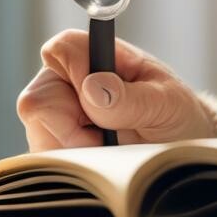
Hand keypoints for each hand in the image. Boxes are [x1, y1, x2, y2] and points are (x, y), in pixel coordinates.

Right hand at [16, 30, 216, 149]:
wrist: (179, 144)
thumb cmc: (174, 113)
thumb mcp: (166, 104)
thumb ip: (132, 98)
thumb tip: (92, 88)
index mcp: (93, 54)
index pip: (58, 50)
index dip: (75, 76)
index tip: (102, 102)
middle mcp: (66, 81)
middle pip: (37, 101)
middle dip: (73, 129)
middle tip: (111, 136)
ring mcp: (55, 115)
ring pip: (38, 135)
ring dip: (77, 150)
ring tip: (111, 148)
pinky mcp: (52, 145)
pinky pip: (45, 161)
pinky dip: (75, 167)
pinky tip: (100, 160)